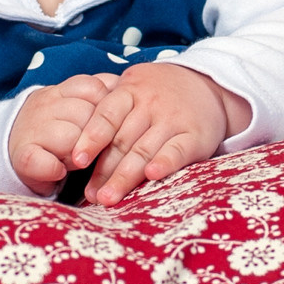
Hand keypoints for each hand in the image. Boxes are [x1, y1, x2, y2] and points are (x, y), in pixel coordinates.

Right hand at [8, 73, 120, 193]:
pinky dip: (53, 169)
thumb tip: (129, 86)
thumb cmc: (61, 126)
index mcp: (64, 90)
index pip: (94, 88)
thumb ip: (102, 95)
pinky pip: (43, 161)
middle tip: (96, 148)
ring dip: (79, 154)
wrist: (16, 145)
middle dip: (98, 136)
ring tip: (77, 161)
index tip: (112, 122)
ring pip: (69, 138)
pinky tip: (59, 172)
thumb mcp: (80, 104)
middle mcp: (47, 104)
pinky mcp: (23, 154)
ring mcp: (34, 128)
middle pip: (86, 115)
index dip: (108, 108)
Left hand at [69, 61, 240, 205]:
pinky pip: (177, 150)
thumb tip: (74, 147)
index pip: (106, 115)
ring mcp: (173, 119)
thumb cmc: (160, 94)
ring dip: (125, 176)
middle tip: (90, 194)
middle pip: (122, 140)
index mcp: (130, 91)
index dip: (90, 138)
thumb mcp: (134, 88)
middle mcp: (150, 103)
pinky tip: (151, 176)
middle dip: (104, 169)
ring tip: (109, 198)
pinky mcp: (195, 135)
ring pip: (145, 149)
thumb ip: (109, 110)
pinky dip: (164, 163)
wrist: (209, 84)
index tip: (76, 160)